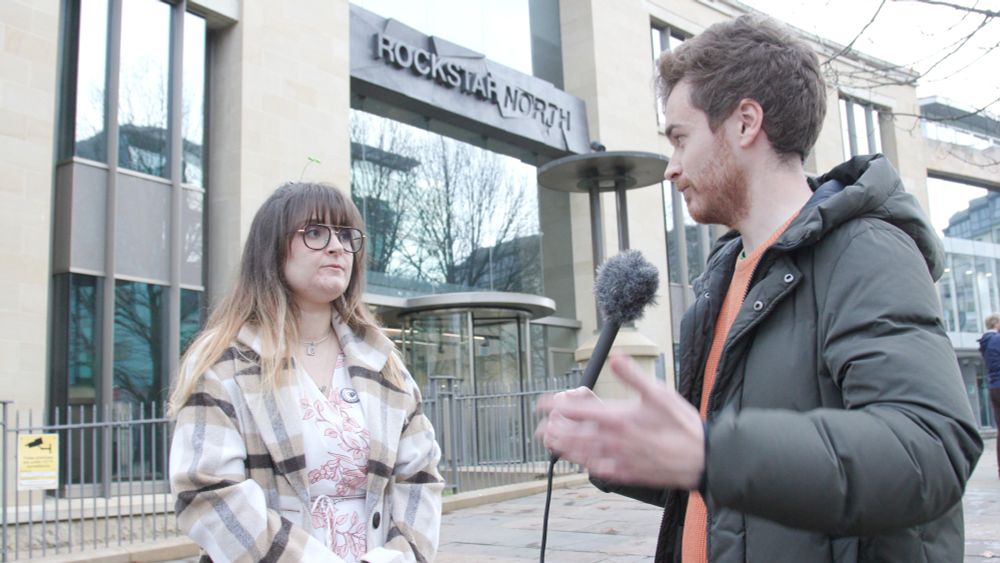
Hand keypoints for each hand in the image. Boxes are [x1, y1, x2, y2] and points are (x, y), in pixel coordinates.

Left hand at [535, 355, 704, 489]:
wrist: (701, 458)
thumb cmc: (682, 426)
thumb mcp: (659, 392)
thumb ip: (633, 375)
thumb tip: (615, 357)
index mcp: (617, 419)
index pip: (576, 410)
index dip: (555, 406)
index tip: (542, 403)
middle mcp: (612, 441)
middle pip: (571, 436)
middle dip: (553, 430)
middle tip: (540, 426)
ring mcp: (617, 460)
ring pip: (580, 455)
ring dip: (562, 447)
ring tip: (550, 442)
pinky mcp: (626, 474)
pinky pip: (597, 470)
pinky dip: (583, 464)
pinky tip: (580, 461)